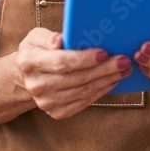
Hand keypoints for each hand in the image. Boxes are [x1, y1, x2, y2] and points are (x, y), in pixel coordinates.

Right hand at [16, 27, 131, 119]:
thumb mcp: (36, 37)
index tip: (104, 53)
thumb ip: (48, 37)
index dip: (85, 59)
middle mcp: (37, 85)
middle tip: (123, 61)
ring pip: (83, 91)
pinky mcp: (56, 112)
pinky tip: (111, 81)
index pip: (62, 62)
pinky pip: (83, 102)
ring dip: (106, 80)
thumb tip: (60, 40)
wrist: (26, 77)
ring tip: (122, 70)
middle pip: (77, 78)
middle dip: (104, 69)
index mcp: (30, 62)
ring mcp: (46, 102)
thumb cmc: (37, 52)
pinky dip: (100, 92)